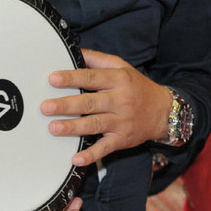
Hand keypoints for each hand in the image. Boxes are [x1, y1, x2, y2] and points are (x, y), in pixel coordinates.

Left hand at [40, 48, 172, 166]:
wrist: (163, 110)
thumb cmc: (137, 87)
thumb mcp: (123, 68)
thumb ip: (98, 60)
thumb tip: (75, 52)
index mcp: (119, 80)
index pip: (92, 78)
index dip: (73, 78)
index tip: (53, 79)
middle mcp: (121, 100)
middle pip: (91, 103)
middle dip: (67, 105)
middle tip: (46, 107)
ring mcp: (122, 121)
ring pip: (95, 124)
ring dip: (73, 127)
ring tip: (53, 128)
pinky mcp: (122, 139)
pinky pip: (106, 148)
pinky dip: (91, 155)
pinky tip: (76, 159)